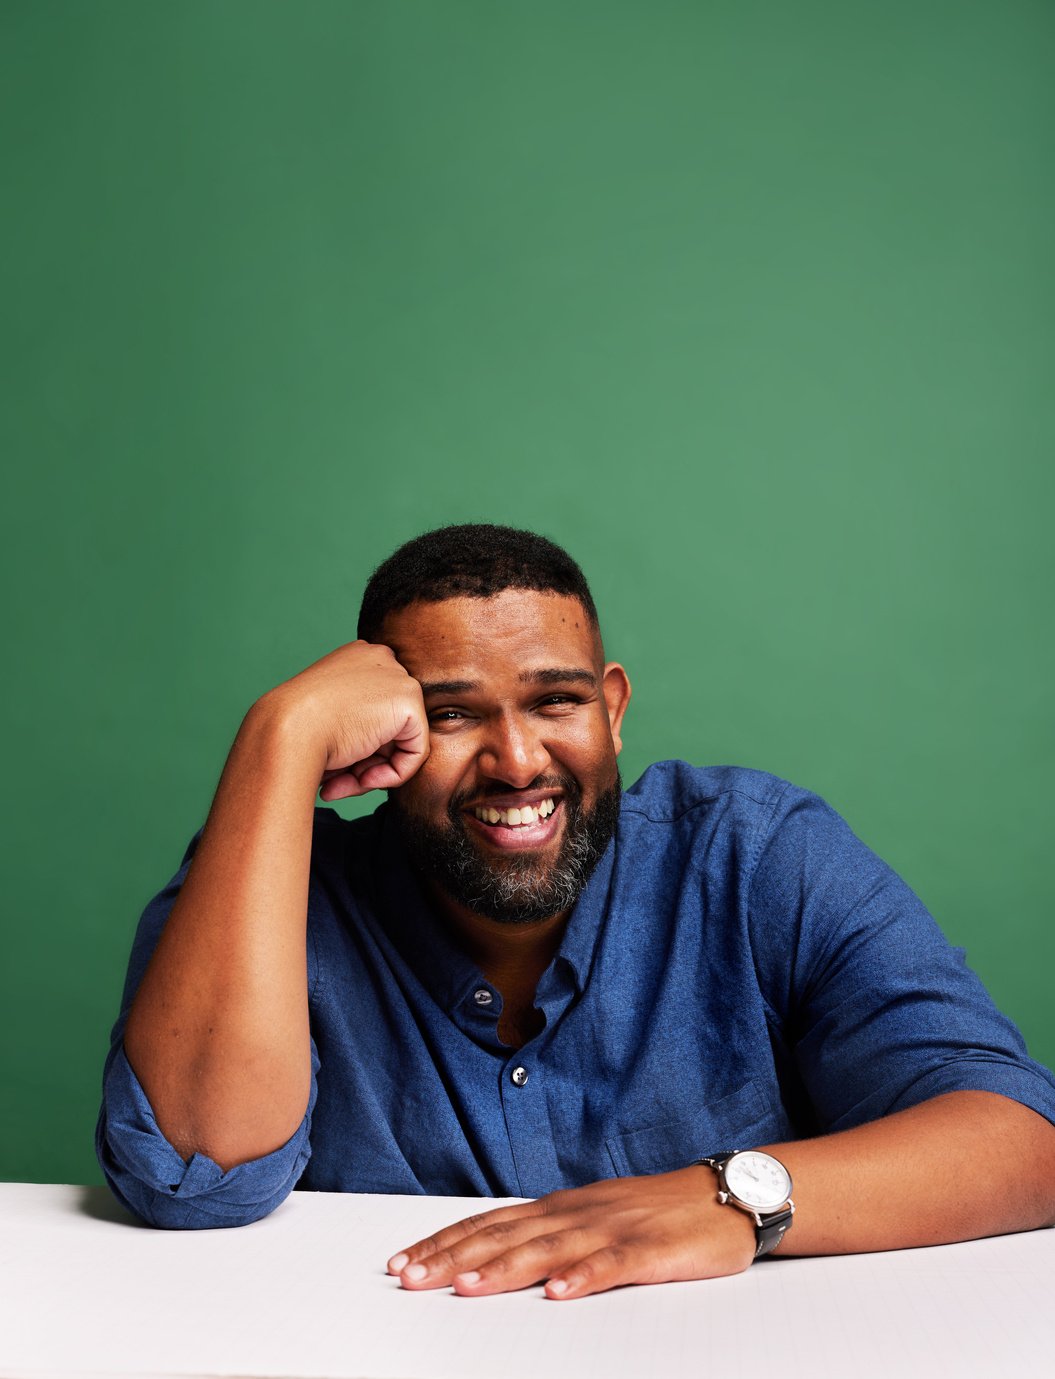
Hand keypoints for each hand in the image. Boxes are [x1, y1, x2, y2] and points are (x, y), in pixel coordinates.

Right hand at [259, 640, 428, 797]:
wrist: (286, 730)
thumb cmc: (294, 729)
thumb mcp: (323, 719)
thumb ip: (354, 728)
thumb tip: (373, 761)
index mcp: (357, 658)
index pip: (373, 709)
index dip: (356, 745)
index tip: (332, 767)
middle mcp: (380, 660)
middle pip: (388, 725)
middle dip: (363, 762)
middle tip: (335, 783)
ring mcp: (397, 678)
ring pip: (401, 741)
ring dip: (371, 772)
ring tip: (340, 785)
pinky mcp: (409, 701)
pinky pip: (416, 752)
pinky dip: (393, 775)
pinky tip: (363, 780)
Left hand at [386, 1167, 756, 1299]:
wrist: (724, 1194)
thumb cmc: (656, 1212)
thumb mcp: (594, 1218)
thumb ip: (550, 1234)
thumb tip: (495, 1253)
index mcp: (561, 1208)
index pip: (491, 1223)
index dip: (445, 1242)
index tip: (402, 1262)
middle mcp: (577, 1213)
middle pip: (506, 1235)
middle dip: (454, 1256)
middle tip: (409, 1277)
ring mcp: (613, 1229)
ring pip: (549, 1249)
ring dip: (504, 1268)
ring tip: (465, 1287)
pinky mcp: (650, 1250)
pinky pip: (613, 1266)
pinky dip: (584, 1278)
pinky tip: (558, 1294)